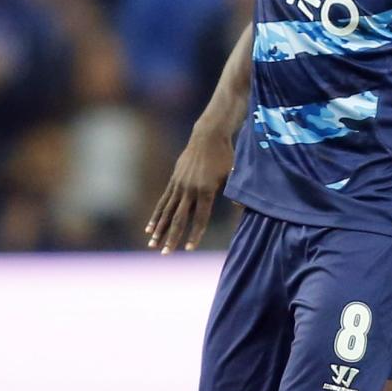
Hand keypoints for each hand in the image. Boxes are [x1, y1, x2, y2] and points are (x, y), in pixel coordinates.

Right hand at [145, 123, 234, 253]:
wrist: (208, 136)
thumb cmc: (224, 156)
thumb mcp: (233, 173)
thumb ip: (234, 192)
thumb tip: (242, 207)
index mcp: (206, 190)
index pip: (200, 218)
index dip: (195, 235)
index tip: (189, 249)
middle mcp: (190, 189)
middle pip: (179, 219)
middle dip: (172, 238)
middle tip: (165, 254)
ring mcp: (179, 185)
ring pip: (167, 212)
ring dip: (160, 229)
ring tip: (152, 244)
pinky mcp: (174, 181)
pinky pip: (163, 202)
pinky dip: (156, 215)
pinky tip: (149, 227)